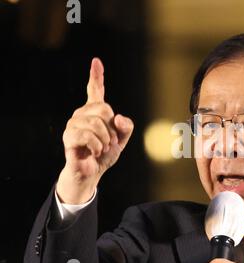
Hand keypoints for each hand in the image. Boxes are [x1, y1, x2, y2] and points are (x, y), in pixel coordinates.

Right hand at [56, 58, 133, 203]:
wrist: (92, 172)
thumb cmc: (105, 154)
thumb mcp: (122, 140)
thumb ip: (126, 127)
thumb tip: (119, 118)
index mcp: (95, 112)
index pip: (95, 90)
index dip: (96, 75)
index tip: (96, 61)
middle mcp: (82, 114)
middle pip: (104, 108)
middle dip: (112, 128)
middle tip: (110, 142)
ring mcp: (73, 124)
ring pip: (96, 123)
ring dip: (105, 139)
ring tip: (102, 148)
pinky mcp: (69, 137)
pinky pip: (87, 135)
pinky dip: (97, 146)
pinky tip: (94, 152)